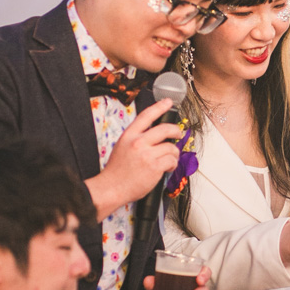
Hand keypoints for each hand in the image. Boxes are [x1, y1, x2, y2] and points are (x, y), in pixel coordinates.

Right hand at [85, 99, 181, 220]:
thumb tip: (154, 135)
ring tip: (168, 160)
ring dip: (173, 154)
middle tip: (178, 134)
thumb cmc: (117, 171)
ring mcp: (147, 154)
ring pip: (171, 147)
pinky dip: (172, 165)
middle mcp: (138, 142)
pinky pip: (172, 160)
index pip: (146, 116)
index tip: (168, 102)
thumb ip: (137, 138)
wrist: (111, 188)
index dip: (159, 107)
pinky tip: (167, 168)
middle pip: (165, 129)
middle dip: (176, 131)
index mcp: (129, 135)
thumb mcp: (122, 146)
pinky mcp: (154, 167)